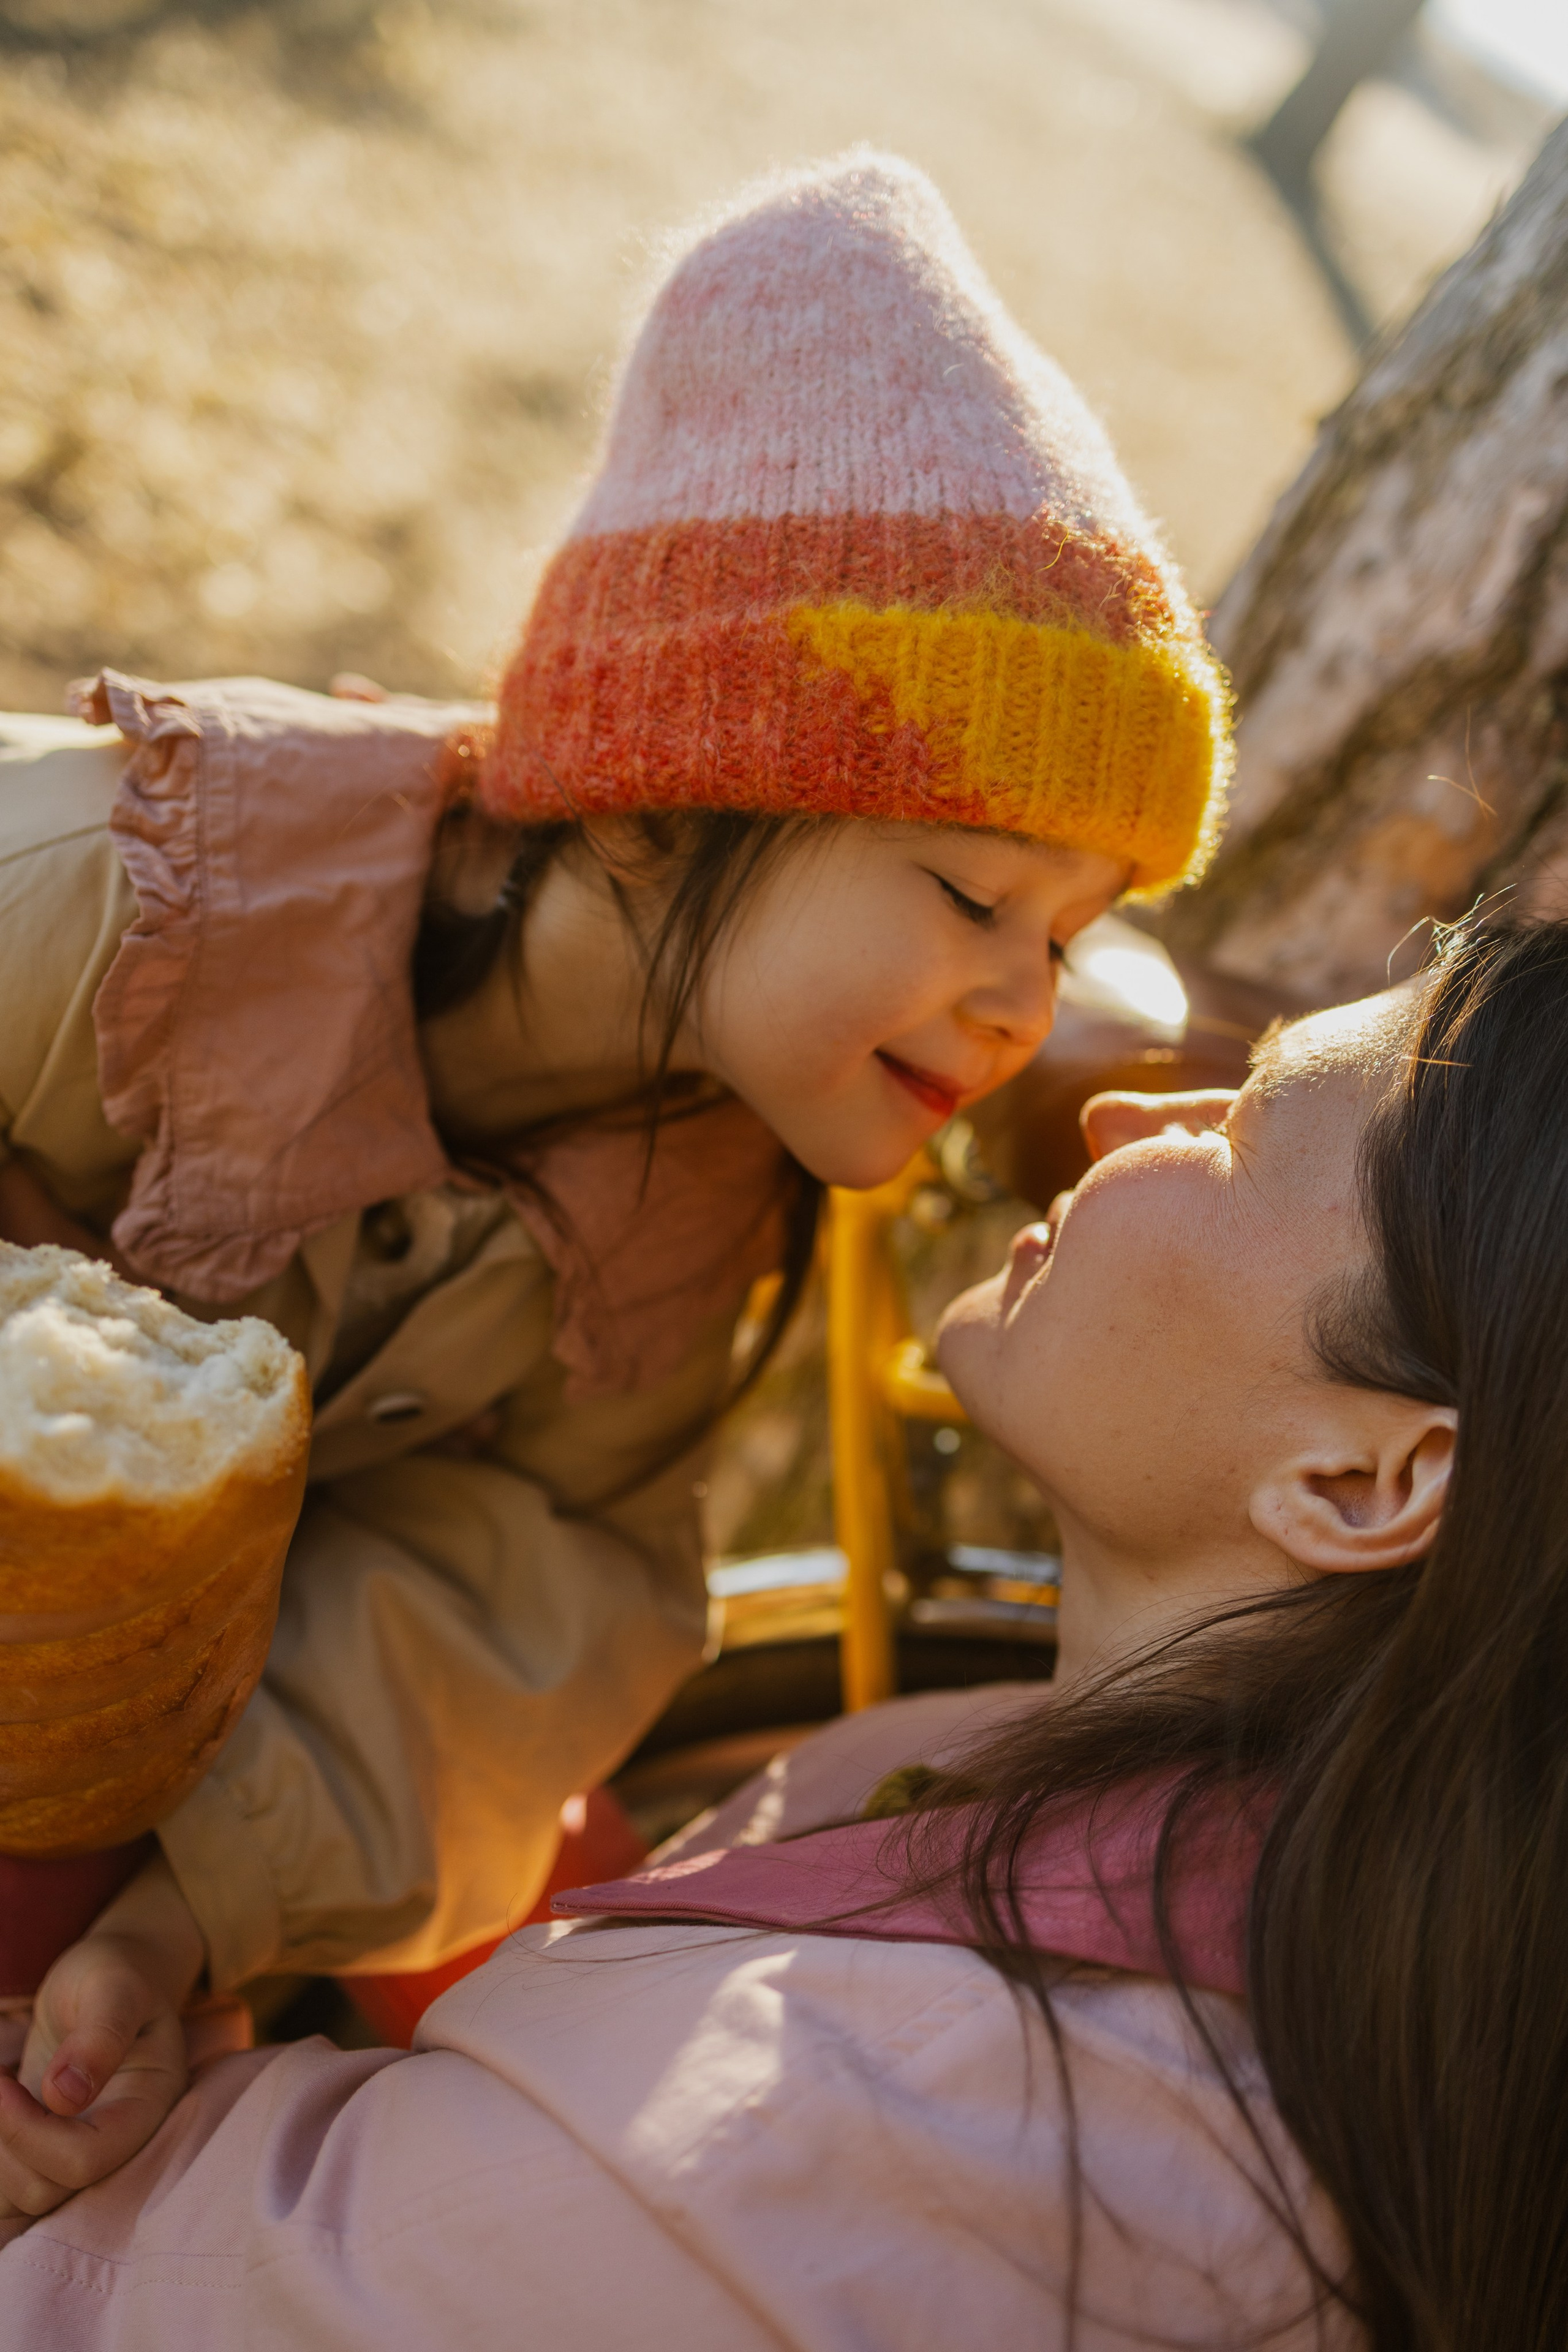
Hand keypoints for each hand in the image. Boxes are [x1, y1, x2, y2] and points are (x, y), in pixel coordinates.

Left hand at [0, 1852, 205, 2221]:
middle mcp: (119, 2144)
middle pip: (49, 2189)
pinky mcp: (51, 2155)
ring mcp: (83, 2152)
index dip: (31, 2133)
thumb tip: (66, 2096)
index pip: (85, 2159)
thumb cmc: (116, 1976)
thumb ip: (101, 2035)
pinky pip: (12, 2194)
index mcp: (147, 2106)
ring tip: (1, 2088)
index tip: (3, 2083)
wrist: (112, 1982)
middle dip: (7, 2141)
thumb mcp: (114, 1988)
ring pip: (25, 2198)